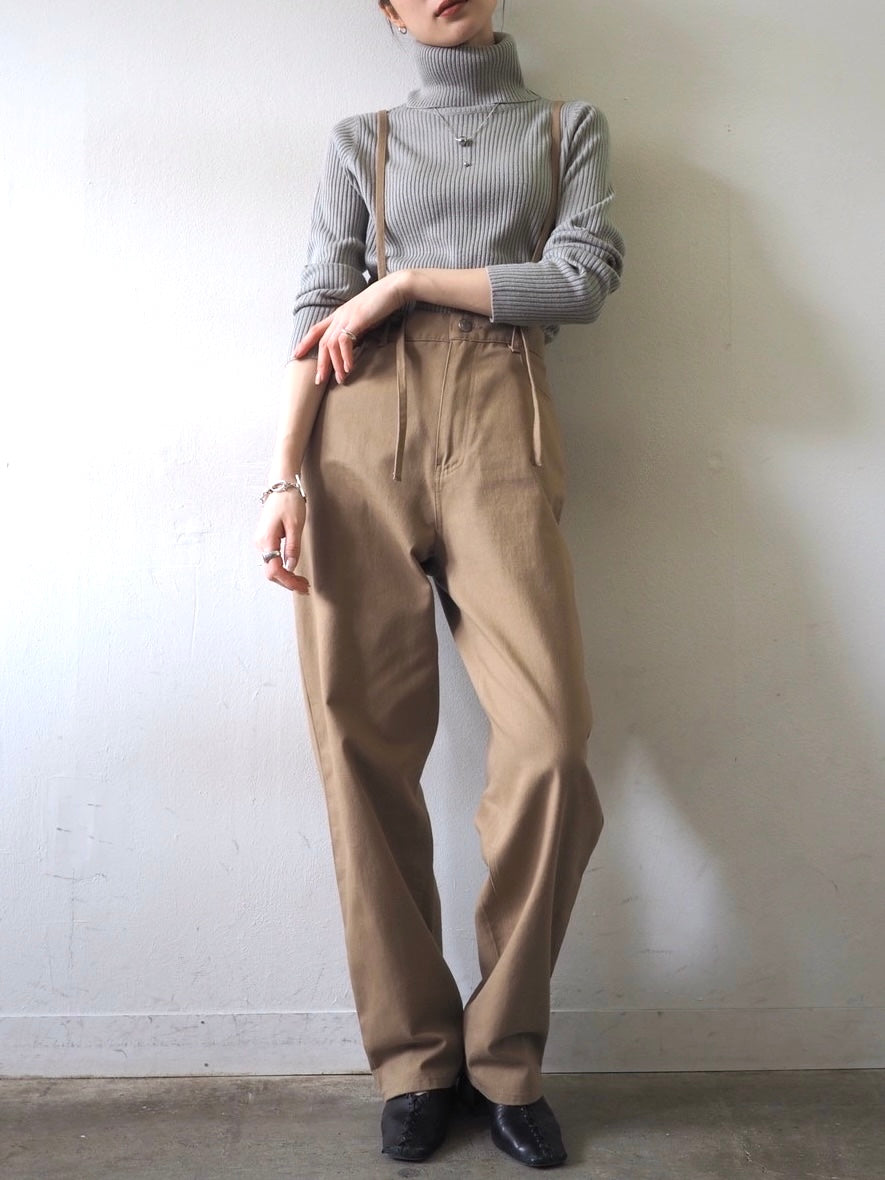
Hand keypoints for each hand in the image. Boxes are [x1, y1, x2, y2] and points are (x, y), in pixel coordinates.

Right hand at [254, 491, 309, 593]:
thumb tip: (291, 566)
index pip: (275, 570)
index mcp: (266, 540)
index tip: (302, 586)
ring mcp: (261, 541)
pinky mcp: (266, 539)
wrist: (281, 484)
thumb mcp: (295, 525)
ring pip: (271, 567)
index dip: (288, 581)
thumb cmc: (289, 501)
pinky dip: (282, 568)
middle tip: (305, 587)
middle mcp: (260, 543)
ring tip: (301, 582)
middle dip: (288, 582)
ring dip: (285, 576)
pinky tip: (293, 571)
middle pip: (271, 572)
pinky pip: (272, 559)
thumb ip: (293, 547)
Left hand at [291, 272, 411, 385]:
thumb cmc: (383, 304)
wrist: (395, 288)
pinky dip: (346, 357)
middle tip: (319, 380)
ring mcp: (347, 317)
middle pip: (323, 342)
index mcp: (339, 314)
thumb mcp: (365, 320)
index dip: (305, 342)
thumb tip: (352, 347)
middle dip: (320, 362)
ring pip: (332, 345)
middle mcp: (339, 316)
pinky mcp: (357, 320)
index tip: (296, 354)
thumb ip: (356, 331)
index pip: (316, 329)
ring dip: (335, 364)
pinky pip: (345, 342)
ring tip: (340, 379)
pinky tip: (349, 368)